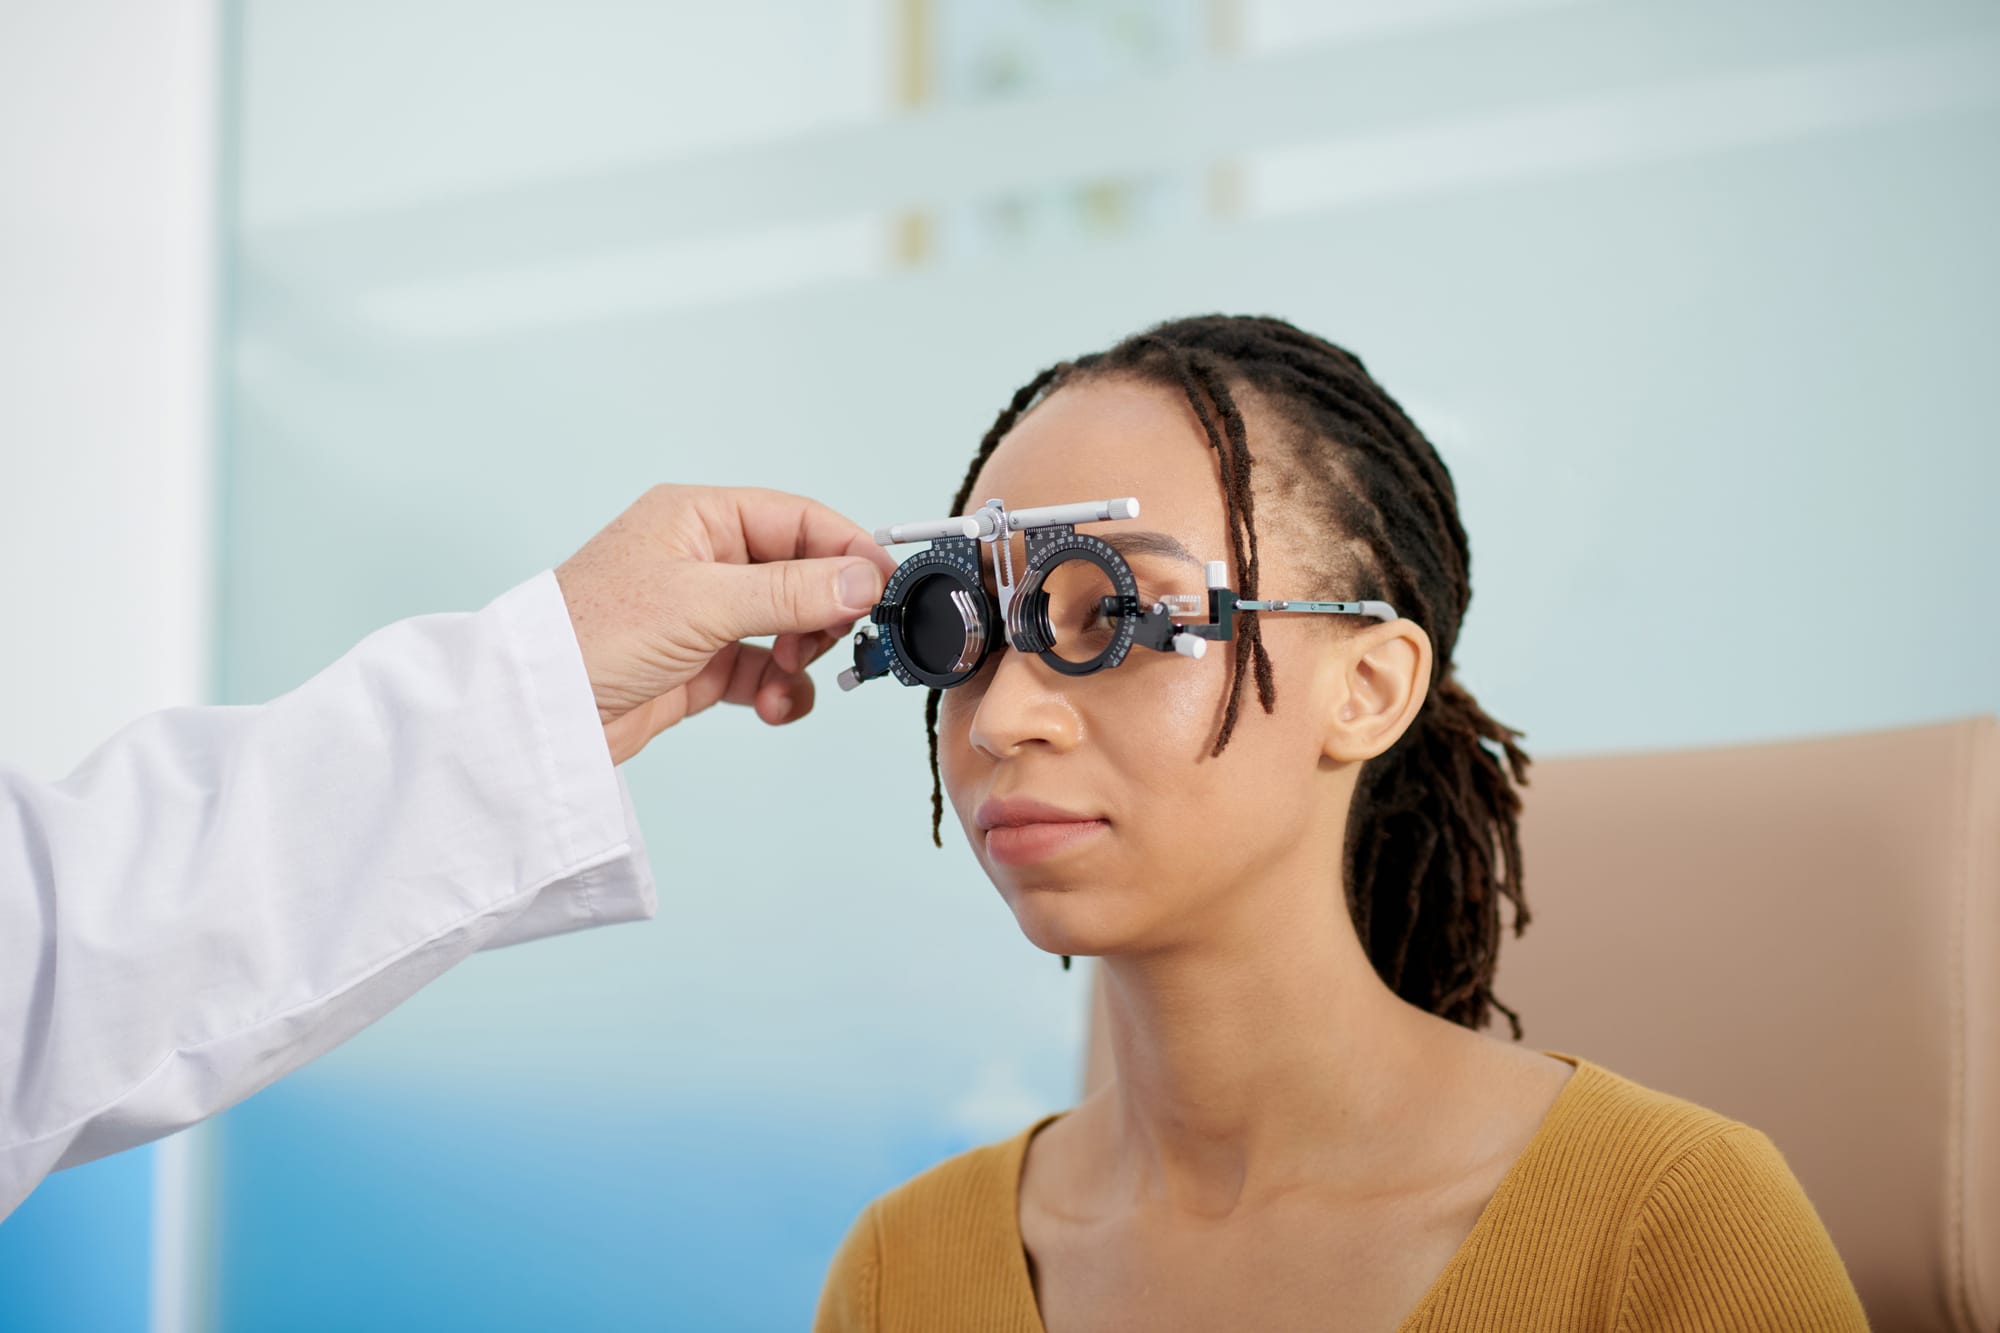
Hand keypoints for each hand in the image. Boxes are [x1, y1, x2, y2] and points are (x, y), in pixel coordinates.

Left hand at [555, 484, 896, 762]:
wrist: (537, 716)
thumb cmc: (591, 635)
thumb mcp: (701, 604)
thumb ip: (790, 592)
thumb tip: (863, 580)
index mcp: (700, 518)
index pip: (799, 520)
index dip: (847, 552)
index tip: (885, 589)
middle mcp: (705, 559)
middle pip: (803, 575)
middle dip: (823, 614)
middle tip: (830, 644)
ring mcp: (705, 613)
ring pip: (789, 627)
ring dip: (801, 658)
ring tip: (783, 680)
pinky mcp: (702, 664)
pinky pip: (766, 671)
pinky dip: (779, 690)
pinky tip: (770, 706)